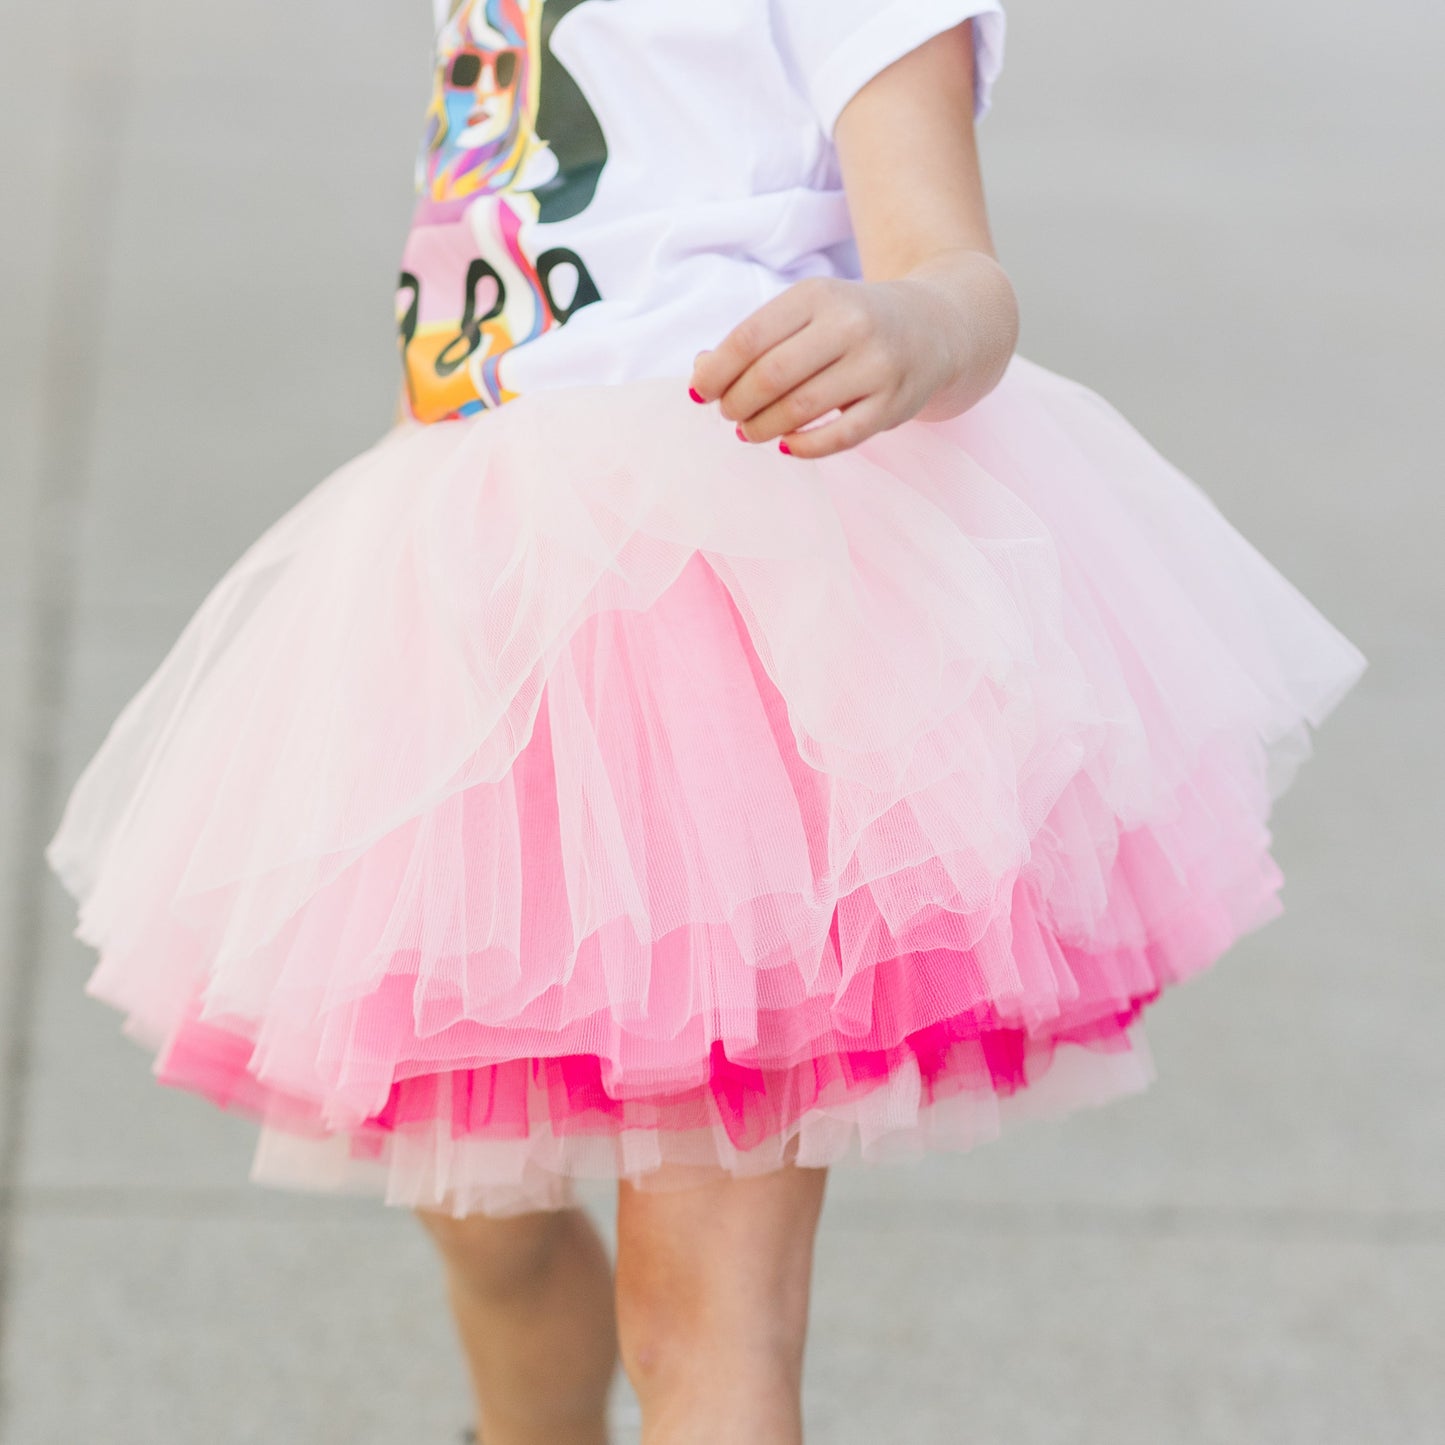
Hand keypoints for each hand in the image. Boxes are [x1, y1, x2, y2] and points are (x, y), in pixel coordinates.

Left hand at [687, 253, 1014, 459]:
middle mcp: (850, 325)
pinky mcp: (894, 404)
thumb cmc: (853, 324)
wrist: (936, 326)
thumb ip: (756, 340)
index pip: (750, 338)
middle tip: (728, 415)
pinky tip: (786, 444)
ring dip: (762, 428)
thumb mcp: (808, 313)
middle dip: (737, 403)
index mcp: (819, 295)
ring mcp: (877, 366)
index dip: (716, 372)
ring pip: (800, 410)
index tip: (700, 392)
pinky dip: (802, 447)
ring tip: (750, 431)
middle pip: (770, 376)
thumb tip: (700, 373)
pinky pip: (838, 438)